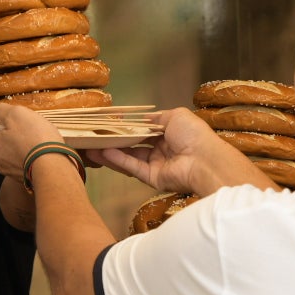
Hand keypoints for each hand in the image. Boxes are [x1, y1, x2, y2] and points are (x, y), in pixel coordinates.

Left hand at [0, 103, 63, 185]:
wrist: (54, 170)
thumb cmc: (33, 139)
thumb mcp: (16, 115)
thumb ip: (1, 111)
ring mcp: (9, 170)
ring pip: (1, 154)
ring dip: (5, 143)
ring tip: (17, 135)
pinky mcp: (23, 177)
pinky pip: (16, 161)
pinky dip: (18, 152)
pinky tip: (30, 148)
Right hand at [89, 108, 271, 195]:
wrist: (204, 160)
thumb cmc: (193, 134)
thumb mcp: (175, 116)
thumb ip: (157, 118)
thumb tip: (143, 119)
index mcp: (169, 134)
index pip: (144, 131)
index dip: (128, 127)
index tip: (110, 122)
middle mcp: (161, 150)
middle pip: (134, 145)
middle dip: (115, 141)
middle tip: (94, 136)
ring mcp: (156, 165)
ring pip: (130, 157)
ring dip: (111, 151)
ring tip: (91, 146)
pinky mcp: (152, 178)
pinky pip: (133, 167)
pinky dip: (118, 160)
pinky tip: (103, 152)